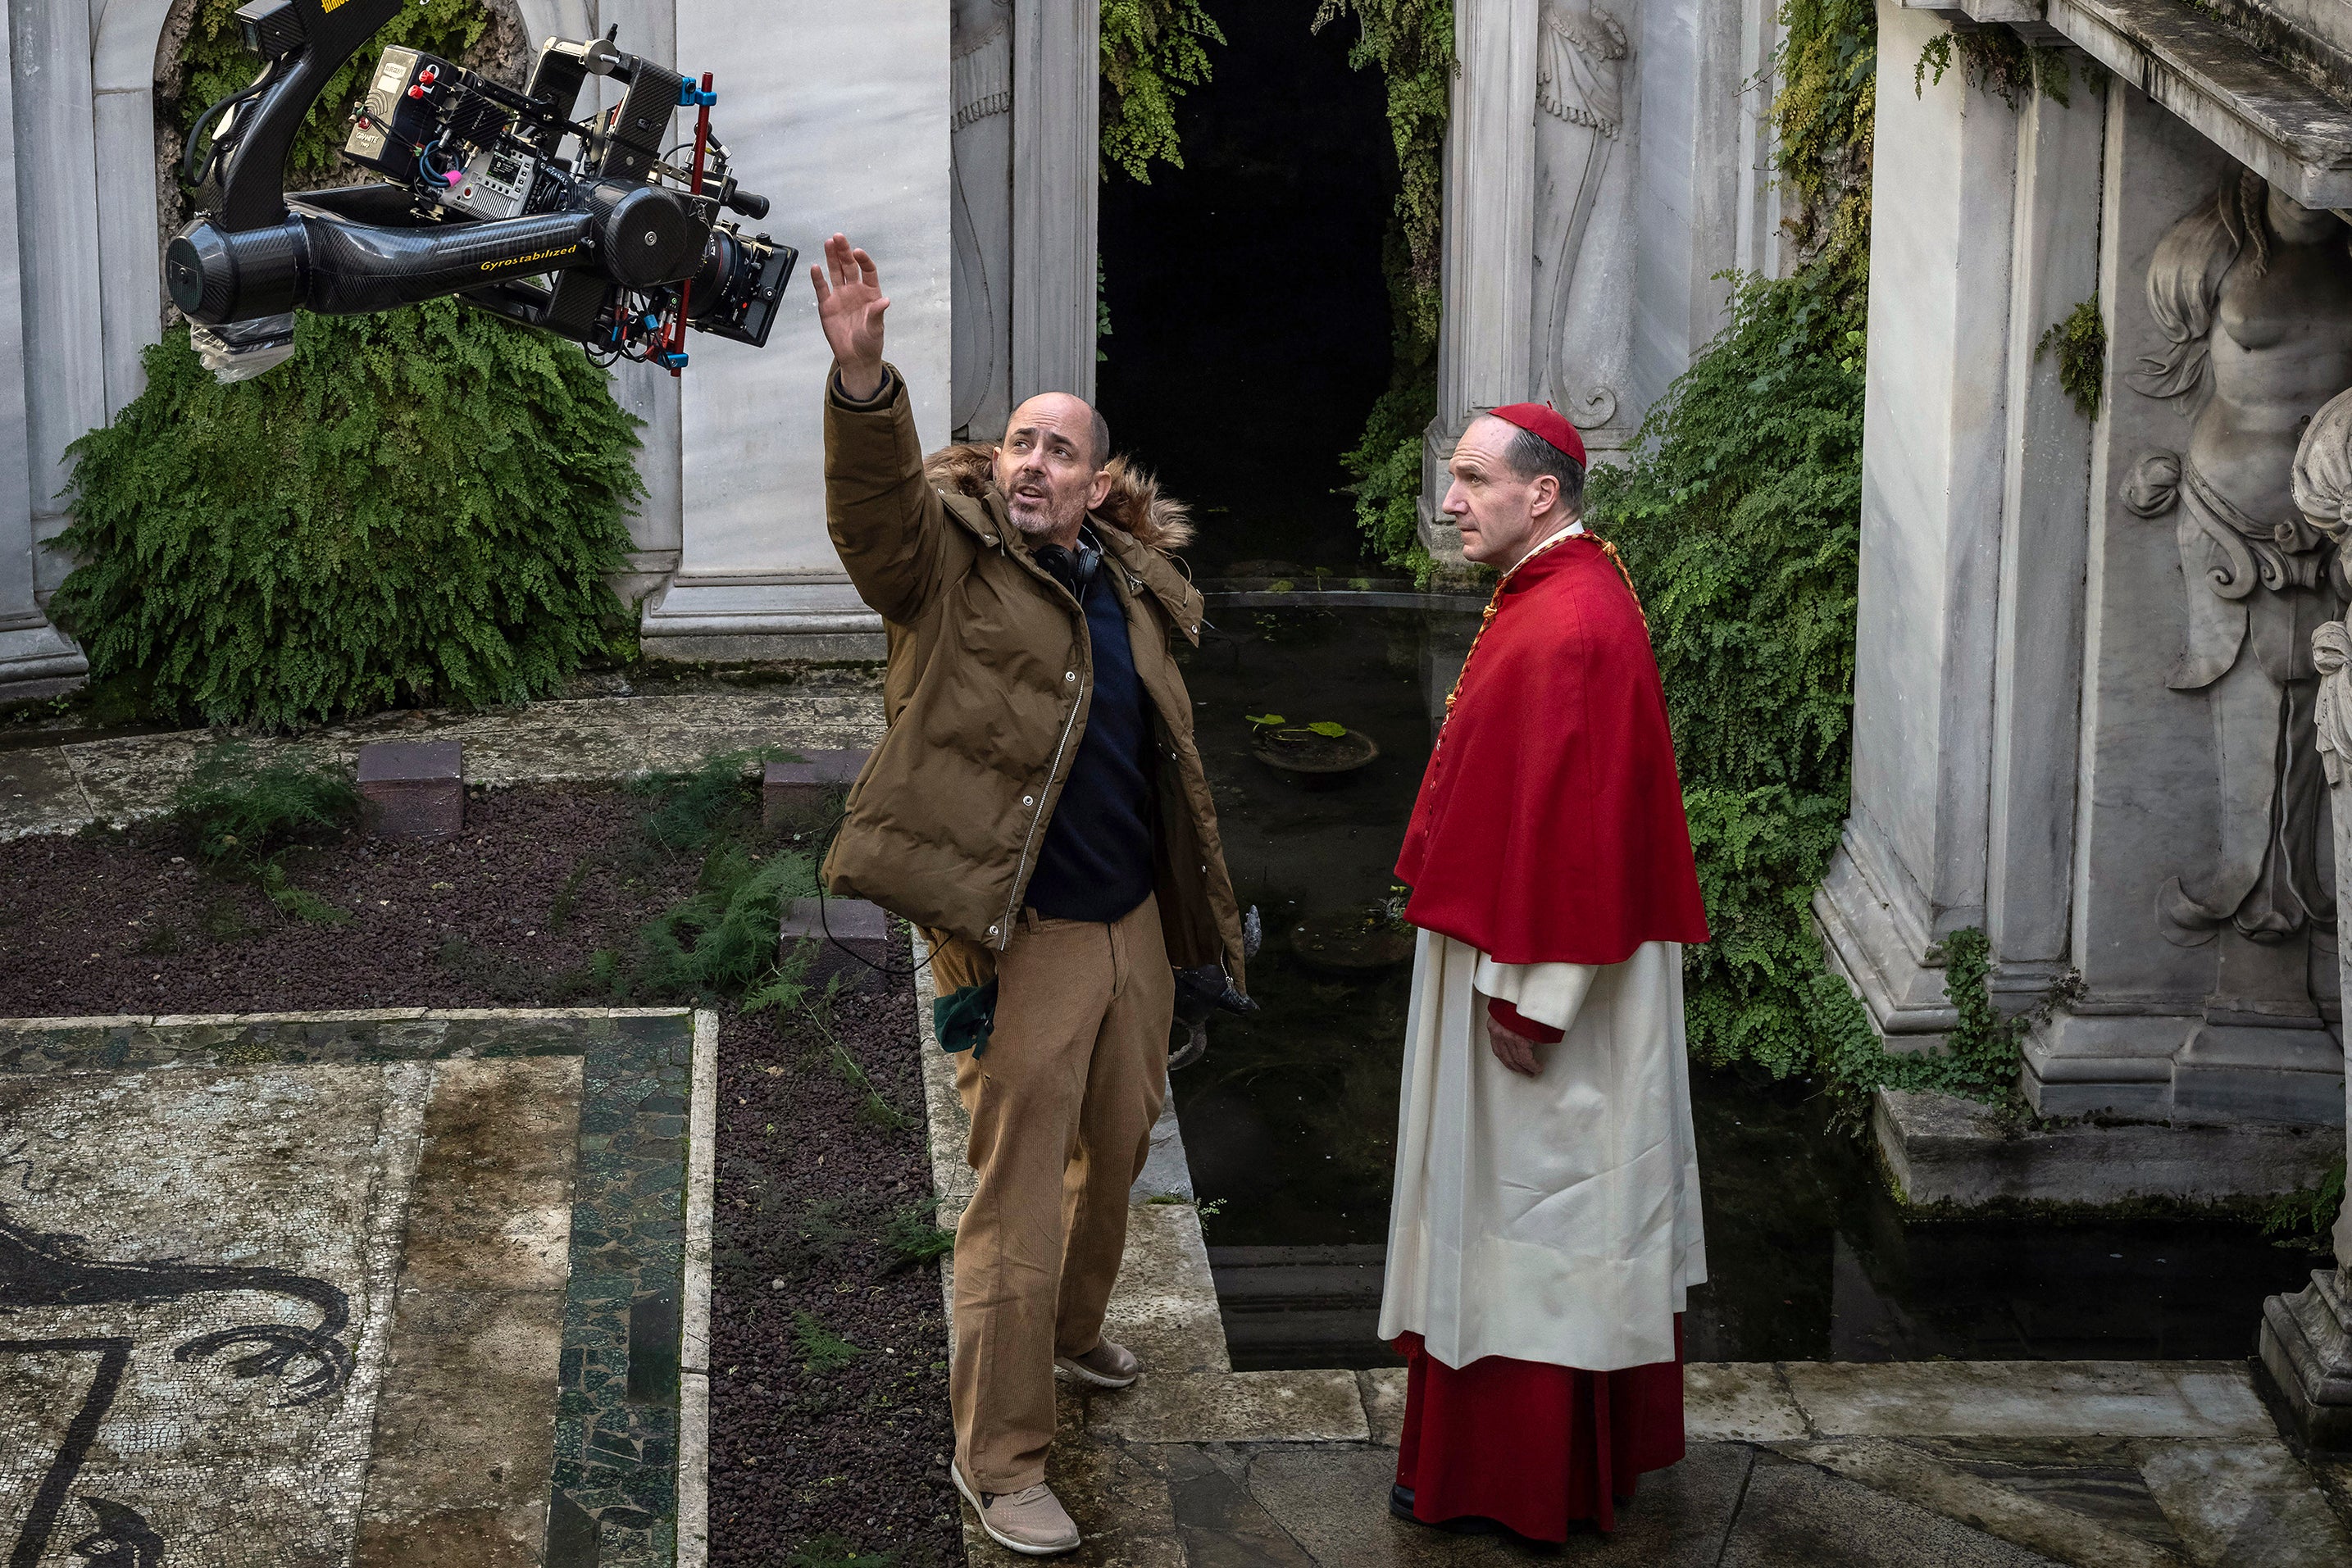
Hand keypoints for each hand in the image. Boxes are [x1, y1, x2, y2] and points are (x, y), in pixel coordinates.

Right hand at [811, 233, 888, 399]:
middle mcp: (855, 291)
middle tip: (838, 237)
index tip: (858, 252)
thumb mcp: (876, 329)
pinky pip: (822, 289)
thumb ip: (877, 313)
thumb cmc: (870, 342)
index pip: (867, 271)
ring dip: (832, 258)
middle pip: (849, 266)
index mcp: (870, 293)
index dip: (863, 260)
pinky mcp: (827, 305)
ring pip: (835, 272)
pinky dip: (818, 278)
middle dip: (844, 252)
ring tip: (829, 243)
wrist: (856, 358)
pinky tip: (815, 267)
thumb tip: (885, 301)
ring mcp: (840, 296)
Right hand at [1486, 1011, 1546, 1076]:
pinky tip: (1507, 1061)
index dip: (1532, 1066)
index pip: (1525, 1059)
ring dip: (1513, 1066)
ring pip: (1504, 1057)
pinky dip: (1502, 1057)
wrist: (1512, 991)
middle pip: (1514, 1060)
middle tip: (1531, 1072)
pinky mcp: (1492, 1029)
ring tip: (1520, 1070)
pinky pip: (1496, 1049)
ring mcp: (1497, 1033)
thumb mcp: (1537, 1023)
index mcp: (1518, 1037)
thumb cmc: (1526, 1005)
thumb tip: (1543, 1046)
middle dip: (1524, 1068)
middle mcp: (1506, 1037)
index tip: (1538, 1068)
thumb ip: (1537, 1037)